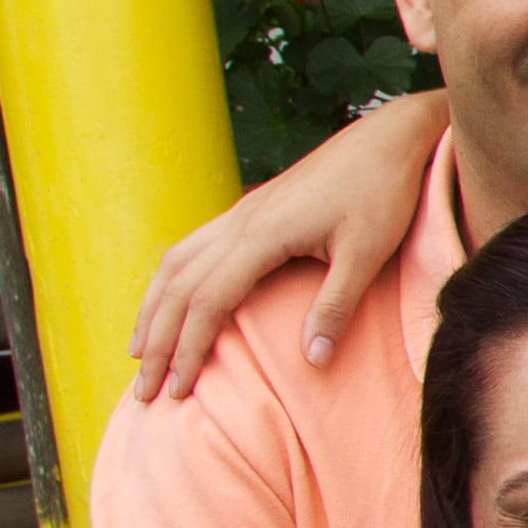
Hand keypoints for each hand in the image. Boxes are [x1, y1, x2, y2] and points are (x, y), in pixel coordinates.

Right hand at [128, 89, 442, 392]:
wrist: (388, 138)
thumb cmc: (382, 192)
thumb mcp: (367, 254)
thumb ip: (336, 306)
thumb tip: (312, 360)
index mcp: (261, 234)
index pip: (206, 302)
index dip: (187, 348)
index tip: (177, 389)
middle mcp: (238, 222)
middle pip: (177, 287)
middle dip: (156, 341)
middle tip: (145, 389)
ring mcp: (240, 212)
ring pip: (175, 264)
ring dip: (153, 310)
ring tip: (139, 352)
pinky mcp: (250, 208)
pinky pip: (192, 247)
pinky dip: (171, 280)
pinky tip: (169, 302)